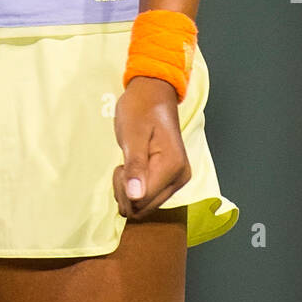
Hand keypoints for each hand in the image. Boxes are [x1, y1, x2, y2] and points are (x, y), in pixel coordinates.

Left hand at [112, 76, 190, 220]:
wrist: (153, 93)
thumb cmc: (140, 109)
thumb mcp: (132, 134)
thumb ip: (135, 166)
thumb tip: (135, 197)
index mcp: (173, 167)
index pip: (142, 200)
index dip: (125, 188)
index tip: (121, 166)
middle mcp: (180, 178)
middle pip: (144, 207)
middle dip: (126, 191)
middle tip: (123, 165)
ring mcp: (177, 180)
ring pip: (145, 205)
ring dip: (129, 190)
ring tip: (129, 164)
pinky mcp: (171, 180)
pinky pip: (149, 197)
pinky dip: (135, 188)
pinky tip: (134, 168)